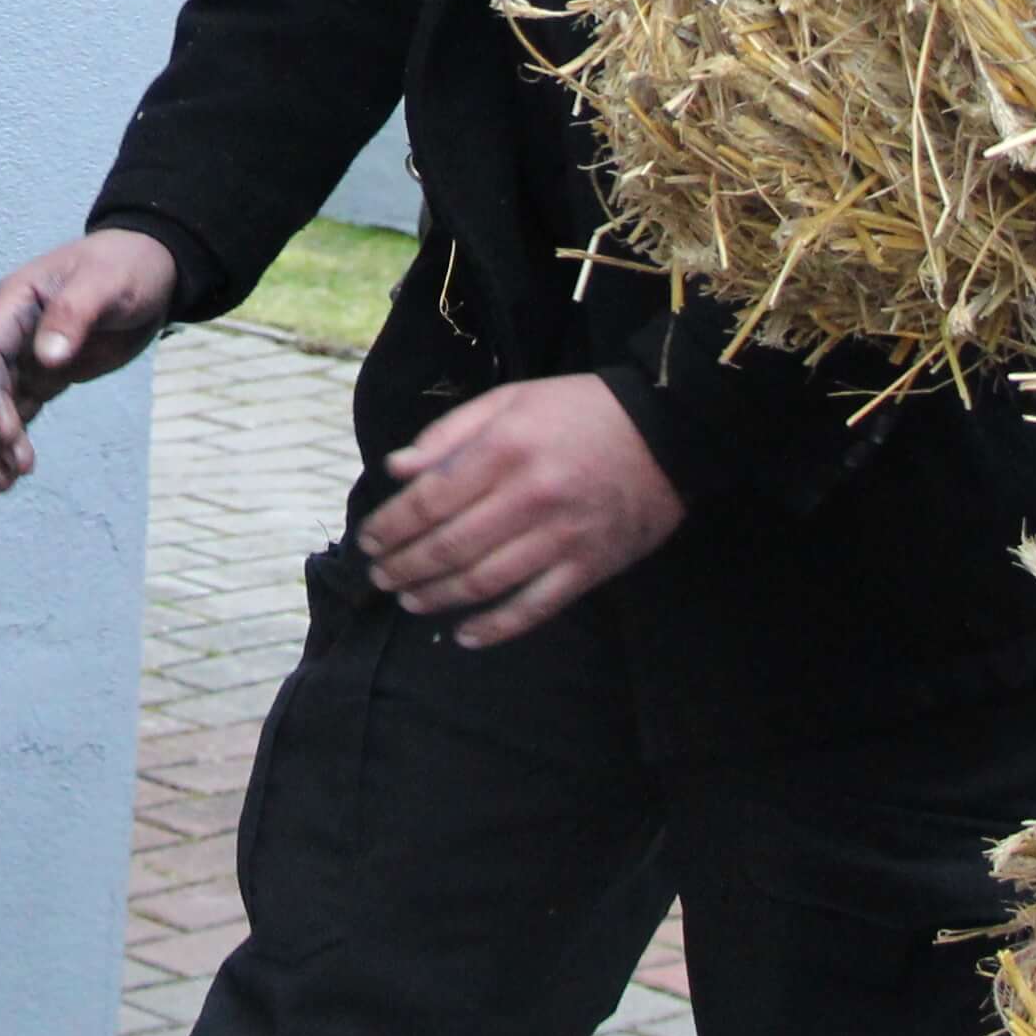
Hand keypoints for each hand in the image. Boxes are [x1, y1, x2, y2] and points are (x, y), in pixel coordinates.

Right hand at [0, 231, 181, 489]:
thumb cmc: (126, 265)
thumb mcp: (106, 283)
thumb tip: (45, 358)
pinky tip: (15, 469)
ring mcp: (27, 352)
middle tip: (14, 470)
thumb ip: (74, 315)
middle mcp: (12, 329)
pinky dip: (15, 436)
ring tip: (8, 482)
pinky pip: (21, 407)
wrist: (151, 266)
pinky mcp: (47, 371)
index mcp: (16, 301)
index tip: (9, 432)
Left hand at [356, 377, 681, 645]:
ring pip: (483, 582)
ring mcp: (561, 537)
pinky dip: (495, 628)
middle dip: (404, 566)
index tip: (368, 539)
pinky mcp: (589, 567)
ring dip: (437, 597)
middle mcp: (529, 496)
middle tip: (380, 576)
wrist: (667, 431)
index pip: (429, 500)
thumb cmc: (579, 411)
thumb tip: (397, 469)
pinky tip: (465, 635)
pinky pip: (534, 608)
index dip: (390, 526)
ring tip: (409, 600)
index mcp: (505, 449)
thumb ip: (451, 433)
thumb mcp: (511, 400)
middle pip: (449, 546)